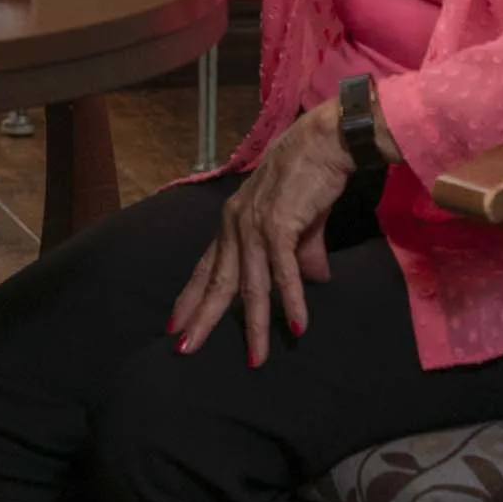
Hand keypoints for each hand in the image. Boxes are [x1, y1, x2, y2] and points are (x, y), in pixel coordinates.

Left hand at [167, 100, 357, 365]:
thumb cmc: (310, 178)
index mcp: (234, 222)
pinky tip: (296, 327)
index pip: (207, 266)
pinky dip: (291, 300)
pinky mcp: (280, 224)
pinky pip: (283, 271)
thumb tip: (314, 282)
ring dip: (255, 325)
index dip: (191, 296)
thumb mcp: (300, 223)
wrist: (327, 142)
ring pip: (250, 285)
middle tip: (185, 349)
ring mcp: (255, 224)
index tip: (175, 324)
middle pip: (216, 280)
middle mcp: (236, 224)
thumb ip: (301, 254)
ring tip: (254, 359)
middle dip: (202, 318)